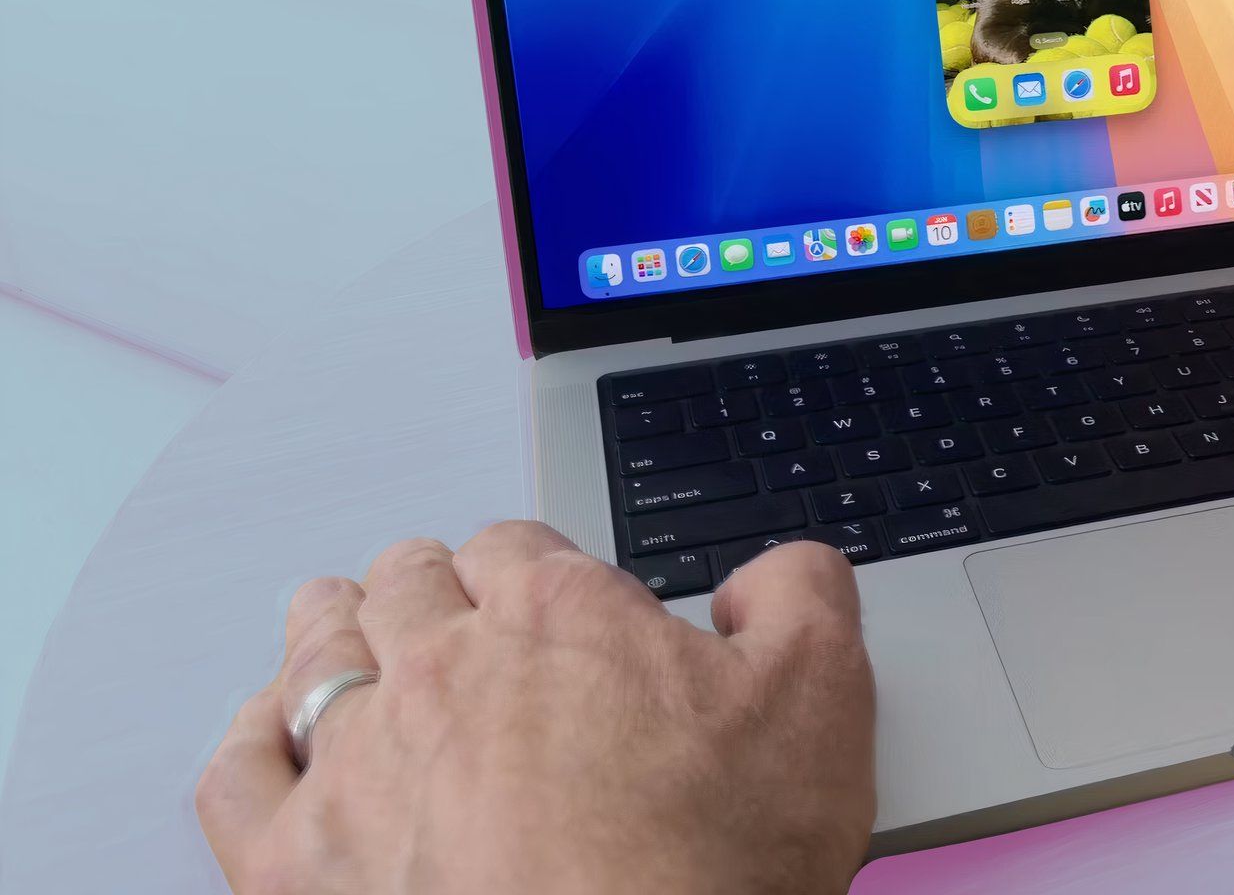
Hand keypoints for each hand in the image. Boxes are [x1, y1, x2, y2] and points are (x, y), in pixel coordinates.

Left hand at [196, 523, 874, 894]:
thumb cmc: (711, 869)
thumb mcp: (821, 704)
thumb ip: (802, 598)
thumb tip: (775, 571)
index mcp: (558, 617)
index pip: (519, 546)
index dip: (538, 569)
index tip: (556, 604)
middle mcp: (443, 669)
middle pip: (409, 582)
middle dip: (431, 584)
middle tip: (449, 605)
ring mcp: (358, 763)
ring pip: (319, 653)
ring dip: (336, 629)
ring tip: (347, 626)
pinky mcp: (296, 861)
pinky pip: (239, 773)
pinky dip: (252, 741)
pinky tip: (272, 736)